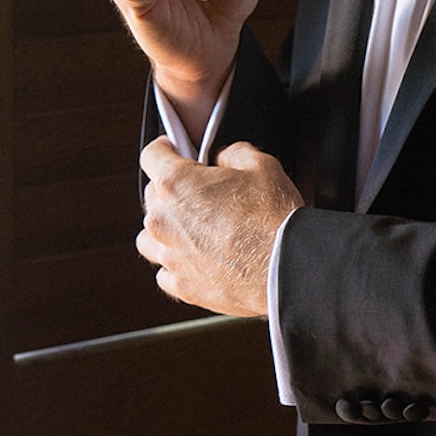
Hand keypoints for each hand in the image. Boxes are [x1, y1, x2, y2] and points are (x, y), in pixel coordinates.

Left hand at [137, 137, 302, 317]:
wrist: (287, 268)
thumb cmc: (274, 219)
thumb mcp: (261, 165)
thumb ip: (232, 153)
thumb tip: (224, 159)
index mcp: (176, 184)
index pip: (151, 156)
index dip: (165, 149)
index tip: (173, 151)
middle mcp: (164, 220)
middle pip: (152, 196)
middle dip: (172, 190)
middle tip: (202, 193)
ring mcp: (170, 255)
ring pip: (148, 238)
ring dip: (166, 230)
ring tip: (191, 230)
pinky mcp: (182, 285)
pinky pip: (165, 272)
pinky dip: (177, 264)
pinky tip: (197, 259)